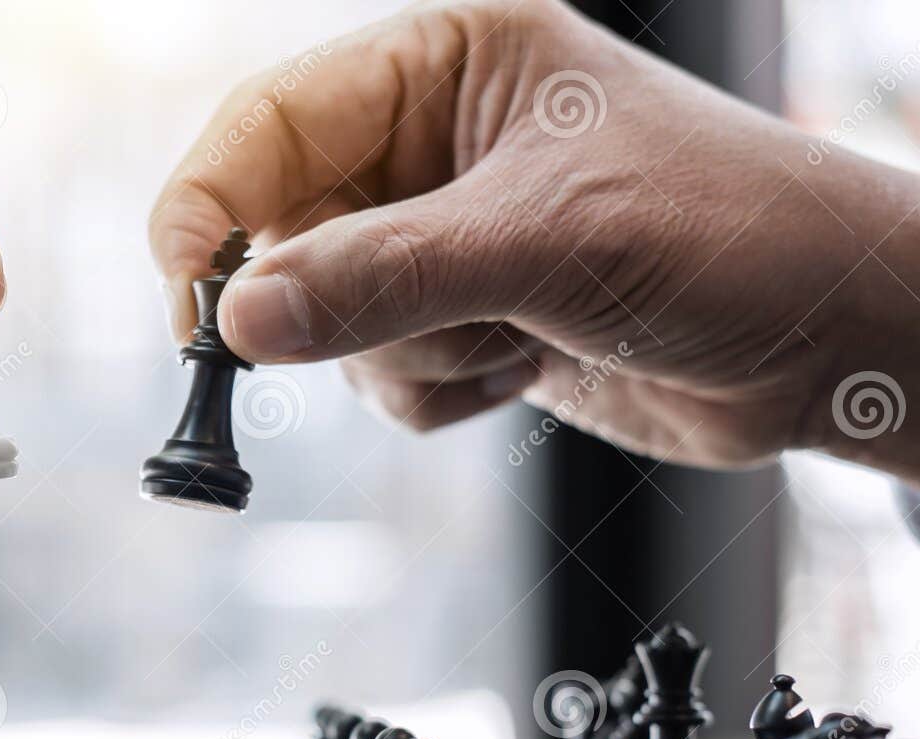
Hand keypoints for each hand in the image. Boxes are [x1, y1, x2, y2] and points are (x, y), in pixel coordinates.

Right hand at [150, 0, 919, 482]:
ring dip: (411, 352)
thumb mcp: (549, 240)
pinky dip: (442, 390)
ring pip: (329, 323)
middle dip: (332, 303)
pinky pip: (382, 376)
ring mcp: (440, 238)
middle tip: (395, 331)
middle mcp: (426, 148)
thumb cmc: (726, 233)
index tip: (193, 301)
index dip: (212, 208)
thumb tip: (238, 320)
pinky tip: (528, 363)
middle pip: (285, 234)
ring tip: (518, 330)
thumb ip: (384, 278)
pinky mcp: (461, 319)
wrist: (827, 341)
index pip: (271, 125)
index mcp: (440, 65)